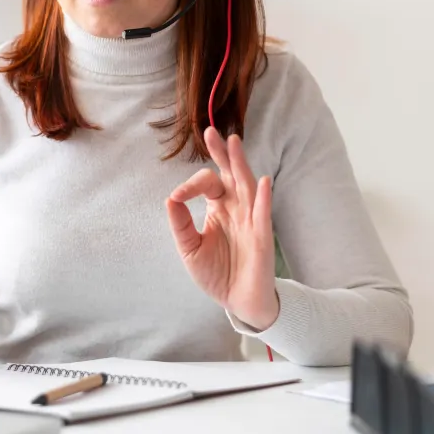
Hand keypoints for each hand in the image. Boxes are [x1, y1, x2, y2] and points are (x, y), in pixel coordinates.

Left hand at [165, 126, 278, 330]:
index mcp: (219, 208)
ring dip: (240, 165)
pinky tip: (262, 181)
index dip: (191, 184)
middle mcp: (236, 208)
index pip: (207, 183)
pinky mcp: (262, 237)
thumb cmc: (216, 273)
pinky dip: (263, 198)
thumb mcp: (189, 248)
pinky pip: (263, 214)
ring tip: (234, 143)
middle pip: (230, 174)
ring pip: (246, 186)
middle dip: (222, 153)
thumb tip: (171, 198)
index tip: (178, 196)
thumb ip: (180, 224)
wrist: (237, 301)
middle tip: (211, 131)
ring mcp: (251, 220)